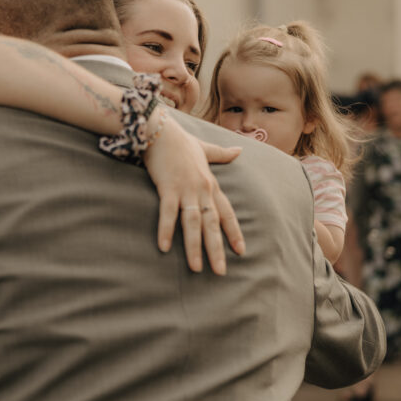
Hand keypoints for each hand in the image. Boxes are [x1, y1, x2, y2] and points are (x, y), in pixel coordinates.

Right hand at [142, 116, 244, 274]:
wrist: (159, 129)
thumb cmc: (180, 141)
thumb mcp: (204, 148)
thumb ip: (221, 153)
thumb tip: (240, 150)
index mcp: (210, 183)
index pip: (226, 213)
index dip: (233, 232)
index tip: (241, 251)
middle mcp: (202, 188)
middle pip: (211, 224)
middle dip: (216, 249)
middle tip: (220, 272)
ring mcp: (185, 189)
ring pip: (192, 223)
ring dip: (194, 246)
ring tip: (196, 268)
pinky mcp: (167, 188)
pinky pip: (167, 213)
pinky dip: (166, 230)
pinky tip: (164, 248)